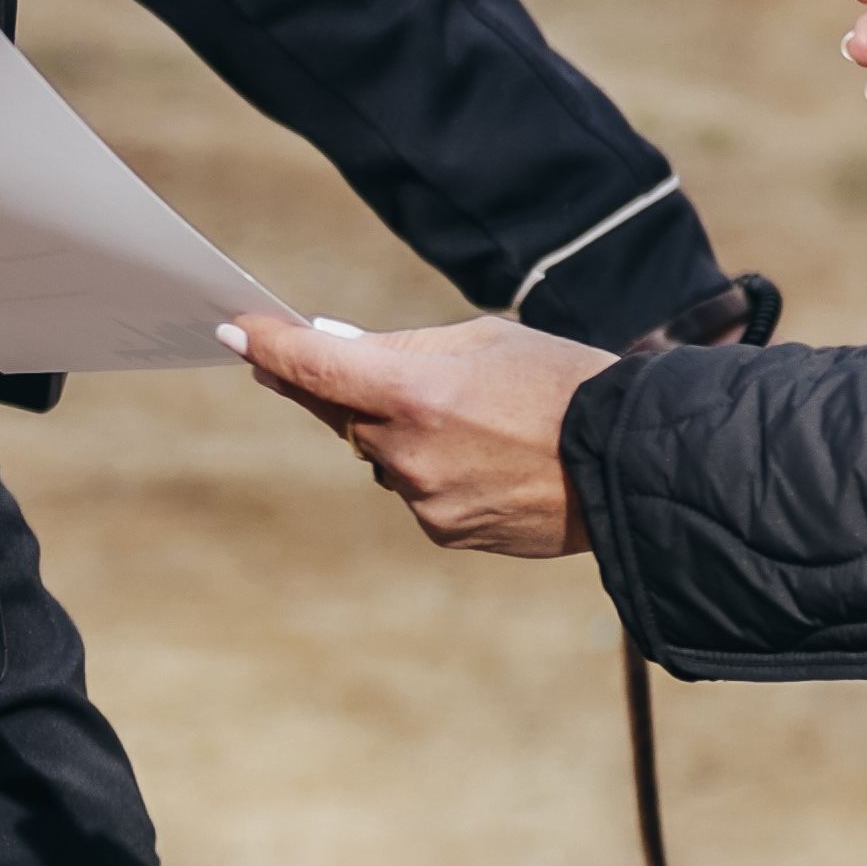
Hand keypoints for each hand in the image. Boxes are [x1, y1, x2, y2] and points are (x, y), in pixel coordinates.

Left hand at [230, 311, 605, 554]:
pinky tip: (489, 458)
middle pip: (341, 413)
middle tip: (346, 363)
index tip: (236, 333)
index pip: (315, 369)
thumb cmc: (561, 382)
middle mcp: (406, 452)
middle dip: (342, 387)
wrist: (629, 462)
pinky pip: (416, 490)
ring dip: (402, 433)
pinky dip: (434, 470)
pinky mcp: (444, 532)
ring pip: (382, 454)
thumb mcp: (484, 341)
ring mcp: (423, 500)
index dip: (270, 348)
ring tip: (477, 420)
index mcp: (414, 391)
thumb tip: (336, 351)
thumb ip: (403, 348)